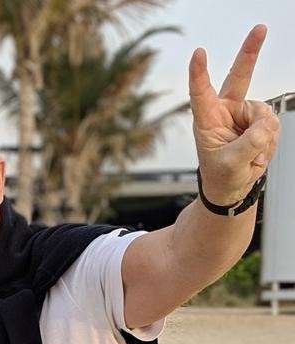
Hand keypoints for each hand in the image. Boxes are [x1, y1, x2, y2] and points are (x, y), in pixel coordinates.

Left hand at [189, 24, 280, 204]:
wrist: (232, 187)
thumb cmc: (221, 176)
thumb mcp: (231, 164)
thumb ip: (249, 143)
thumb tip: (266, 124)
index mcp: (206, 120)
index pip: (201, 94)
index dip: (199, 74)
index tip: (197, 53)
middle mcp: (225, 111)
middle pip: (239, 76)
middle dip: (250, 52)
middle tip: (260, 28)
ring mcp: (244, 114)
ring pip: (264, 113)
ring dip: (262, 136)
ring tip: (250, 155)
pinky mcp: (259, 121)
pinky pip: (273, 125)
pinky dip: (269, 142)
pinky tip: (257, 153)